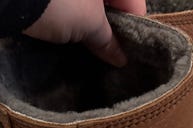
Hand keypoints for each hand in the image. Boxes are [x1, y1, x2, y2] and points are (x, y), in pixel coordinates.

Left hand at [23, 0, 146, 66]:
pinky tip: (68, 38)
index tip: (128, 53)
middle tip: (107, 55)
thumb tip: (121, 58)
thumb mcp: (89, 23)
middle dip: (109, 28)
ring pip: (87, 6)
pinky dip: (69, 20)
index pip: (133, 1)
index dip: (134, 28)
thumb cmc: (58, 1)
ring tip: (87, 51)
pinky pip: (67, 7)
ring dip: (88, 26)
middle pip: (109, 4)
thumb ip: (108, 39)